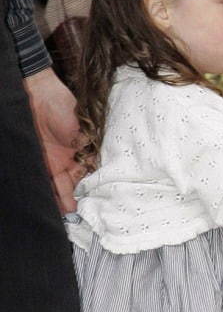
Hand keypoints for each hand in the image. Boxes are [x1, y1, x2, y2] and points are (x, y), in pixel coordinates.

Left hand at [24, 68, 84, 211]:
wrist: (35, 93)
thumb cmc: (64, 106)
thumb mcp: (83, 127)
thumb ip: (89, 146)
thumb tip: (97, 166)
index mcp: (84, 152)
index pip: (91, 175)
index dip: (93, 190)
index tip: (97, 204)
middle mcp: (69, 160)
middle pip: (73, 185)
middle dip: (74, 200)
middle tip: (77, 218)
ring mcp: (52, 161)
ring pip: (57, 186)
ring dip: (60, 200)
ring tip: (63, 217)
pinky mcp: (38, 161)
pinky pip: (43, 180)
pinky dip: (46, 192)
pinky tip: (48, 205)